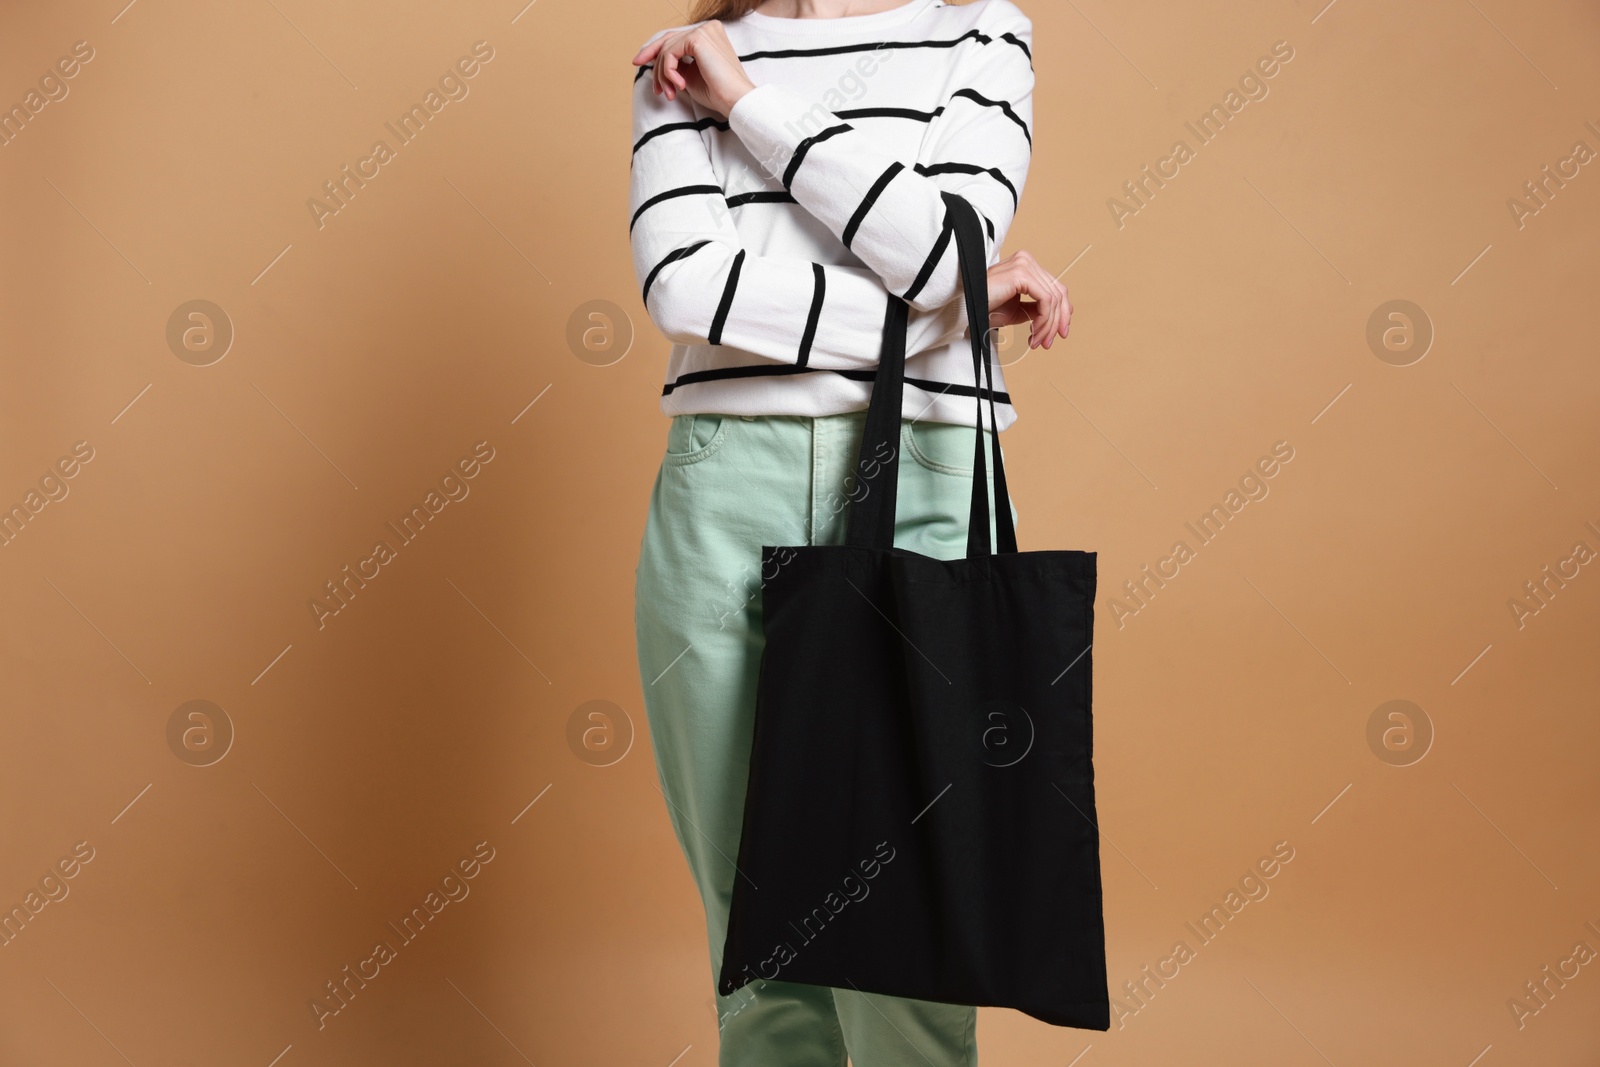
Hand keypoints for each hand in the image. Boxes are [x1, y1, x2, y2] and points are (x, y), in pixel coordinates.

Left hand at [633, 21, 755, 117]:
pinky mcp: (698, 38)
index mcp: (708, 34)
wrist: (734, 100)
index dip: (654, 49)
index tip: (639, 62)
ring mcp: (703, 31)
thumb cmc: (717, 93)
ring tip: (670, 94)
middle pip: (668, 40)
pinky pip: (670, 53)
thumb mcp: (690, 75)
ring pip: (667, 48)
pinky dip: (668, 72)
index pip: (675, 38)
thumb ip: (677, 64)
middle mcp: (707, 28)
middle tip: (649, 82)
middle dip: (652, 60)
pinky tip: (679, 86)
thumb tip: (655, 61)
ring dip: (662, 74)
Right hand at [985, 250, 1071, 349]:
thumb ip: (1038, 308)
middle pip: (1058, 292)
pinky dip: (1043, 320)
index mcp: (1026, 265)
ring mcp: (1024, 264)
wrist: (964, 310)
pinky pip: (1045, 300)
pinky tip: (1033, 333)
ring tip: (1036, 342)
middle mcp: (1026, 260)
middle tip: (1048, 342)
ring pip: (1053, 299)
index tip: (1059, 333)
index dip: (1062, 312)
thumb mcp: (1018, 310)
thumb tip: (1061, 314)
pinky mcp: (1021, 274)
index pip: (1055, 287)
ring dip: (1048, 325)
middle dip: (1058, 321)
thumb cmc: (984, 309)